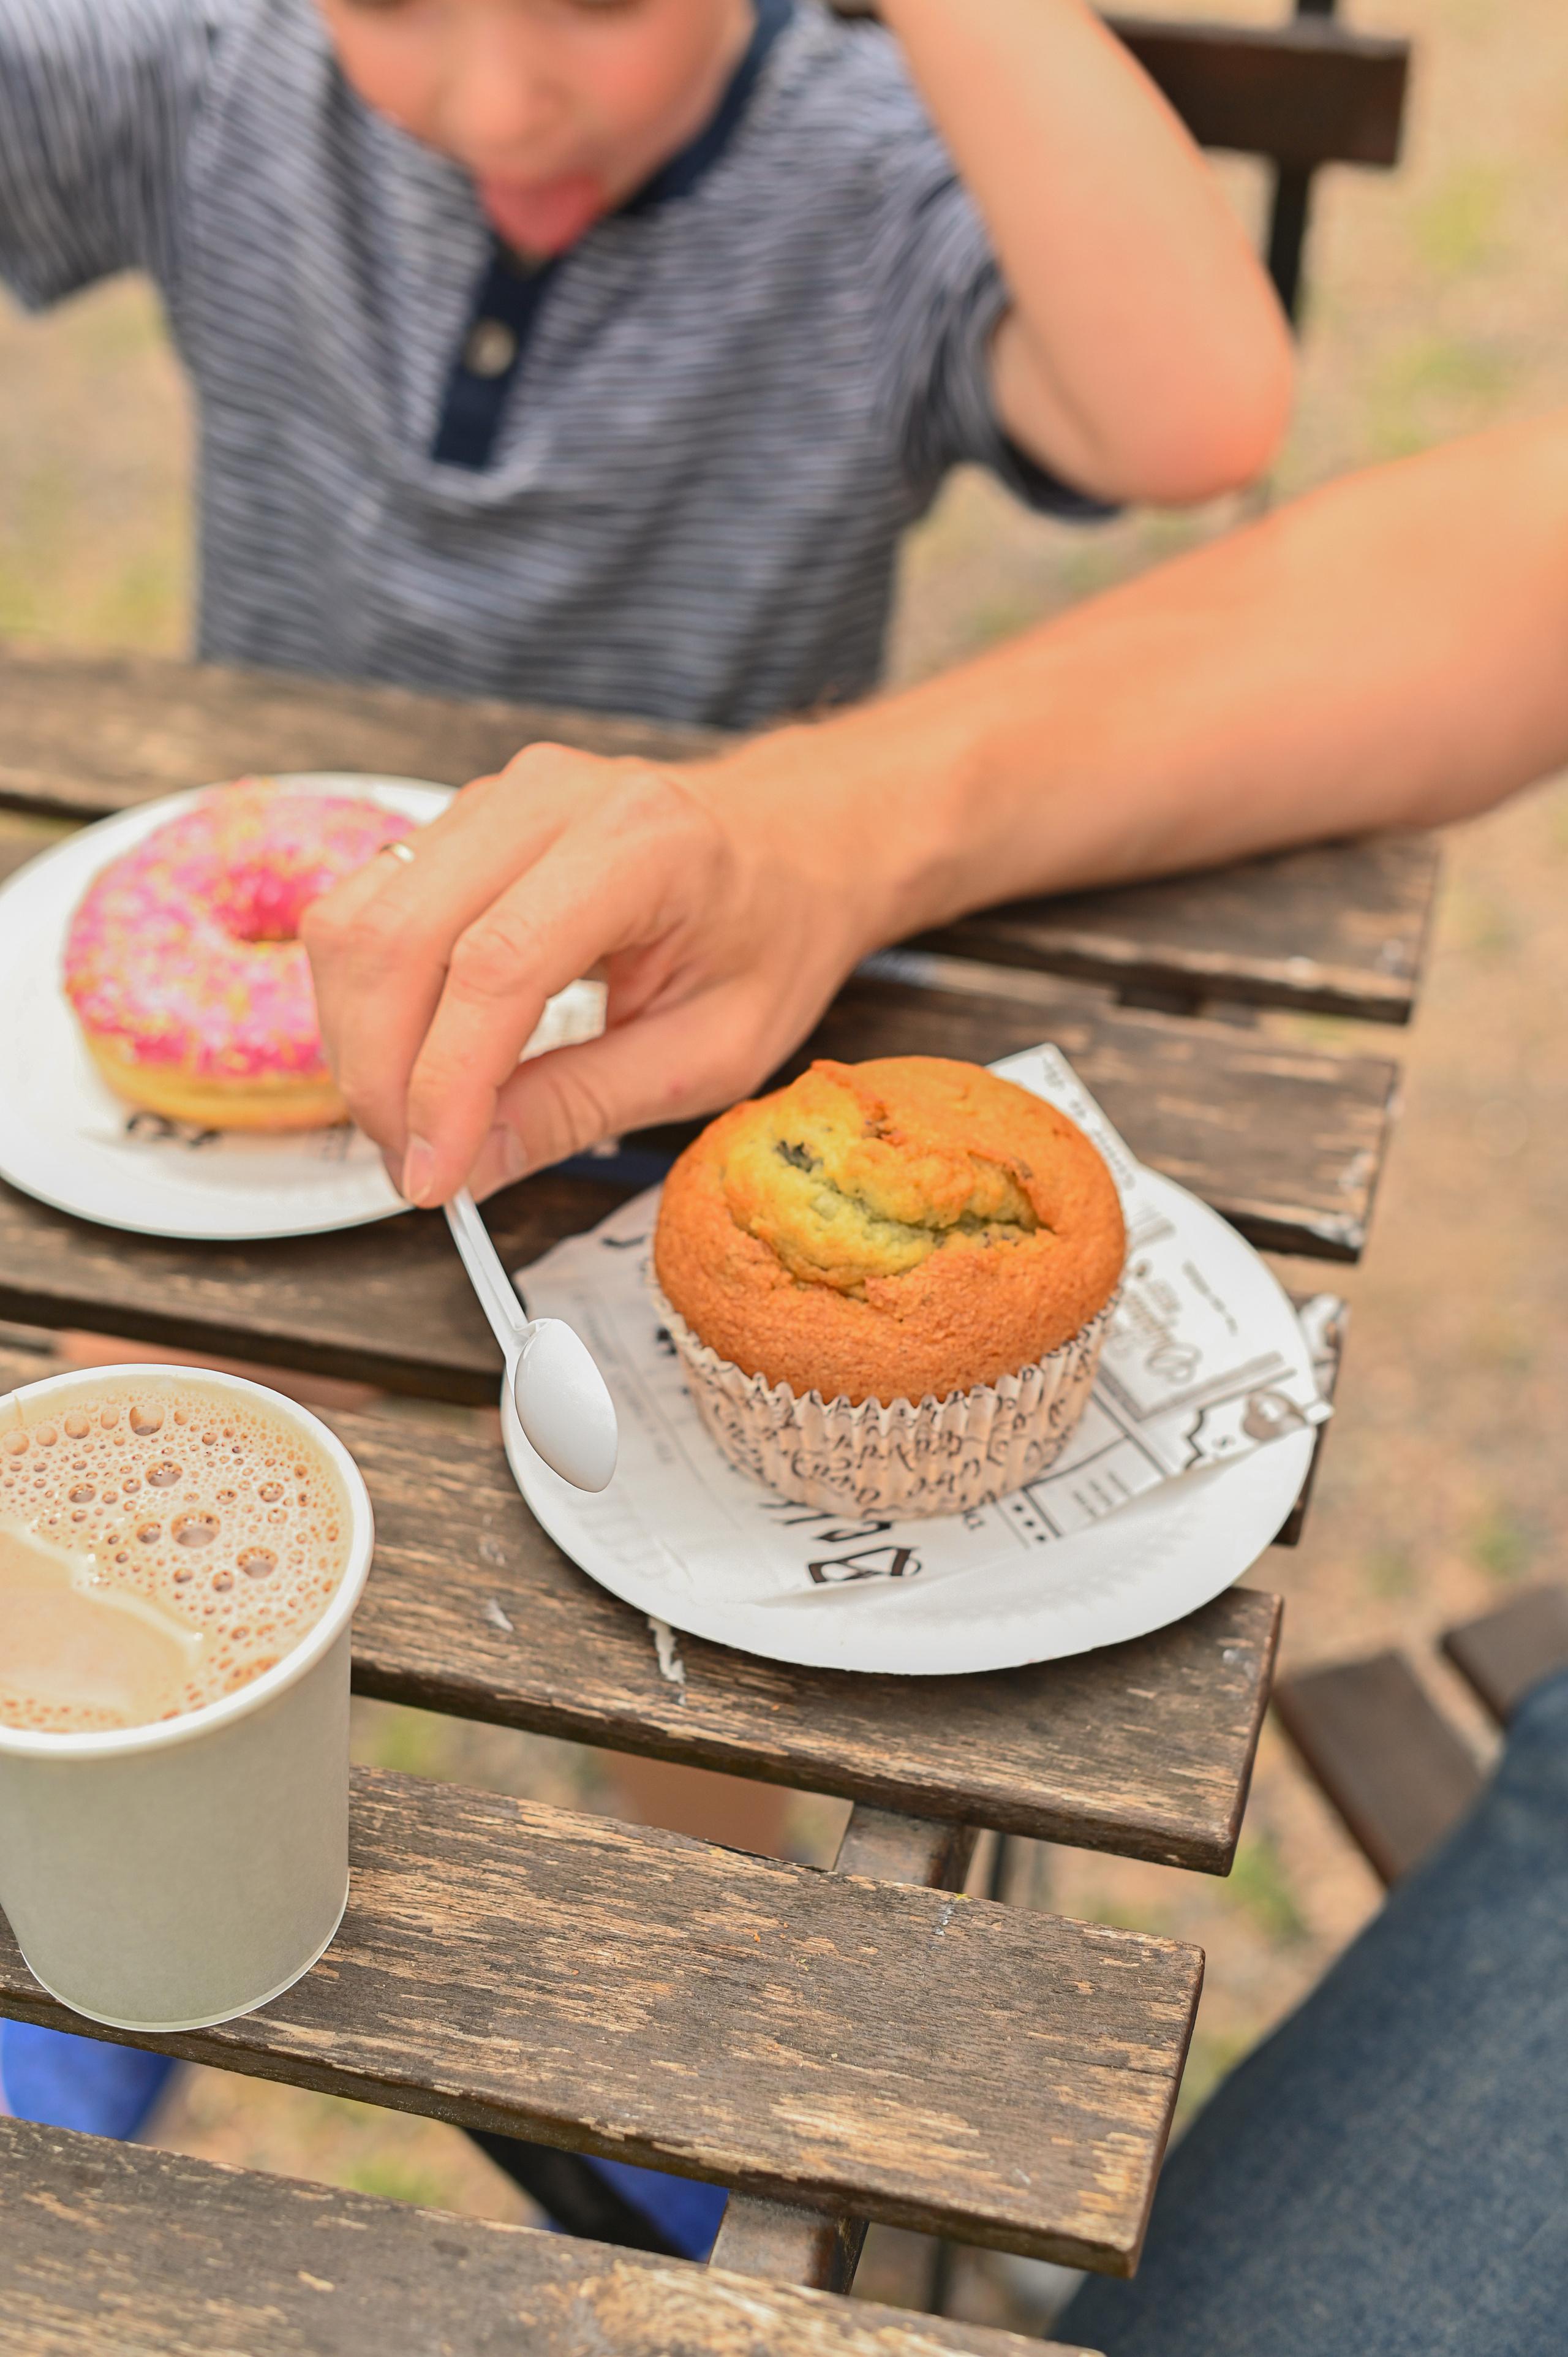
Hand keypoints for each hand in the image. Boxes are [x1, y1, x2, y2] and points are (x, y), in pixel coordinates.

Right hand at [301, 739, 882, 1205]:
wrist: (793, 842)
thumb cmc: (771, 936)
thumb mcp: (712, 1051)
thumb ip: (585, 1104)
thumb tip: (471, 1166)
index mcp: (640, 846)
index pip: (495, 966)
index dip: (443, 1083)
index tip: (433, 1176)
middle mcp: (551, 799)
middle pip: (399, 938)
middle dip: (381, 1074)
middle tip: (414, 1165)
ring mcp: (495, 799)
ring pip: (358, 920)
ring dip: (358, 1040)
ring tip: (408, 1121)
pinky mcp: (461, 821)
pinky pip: (368, 908)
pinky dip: (364, 999)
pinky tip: (406, 1059)